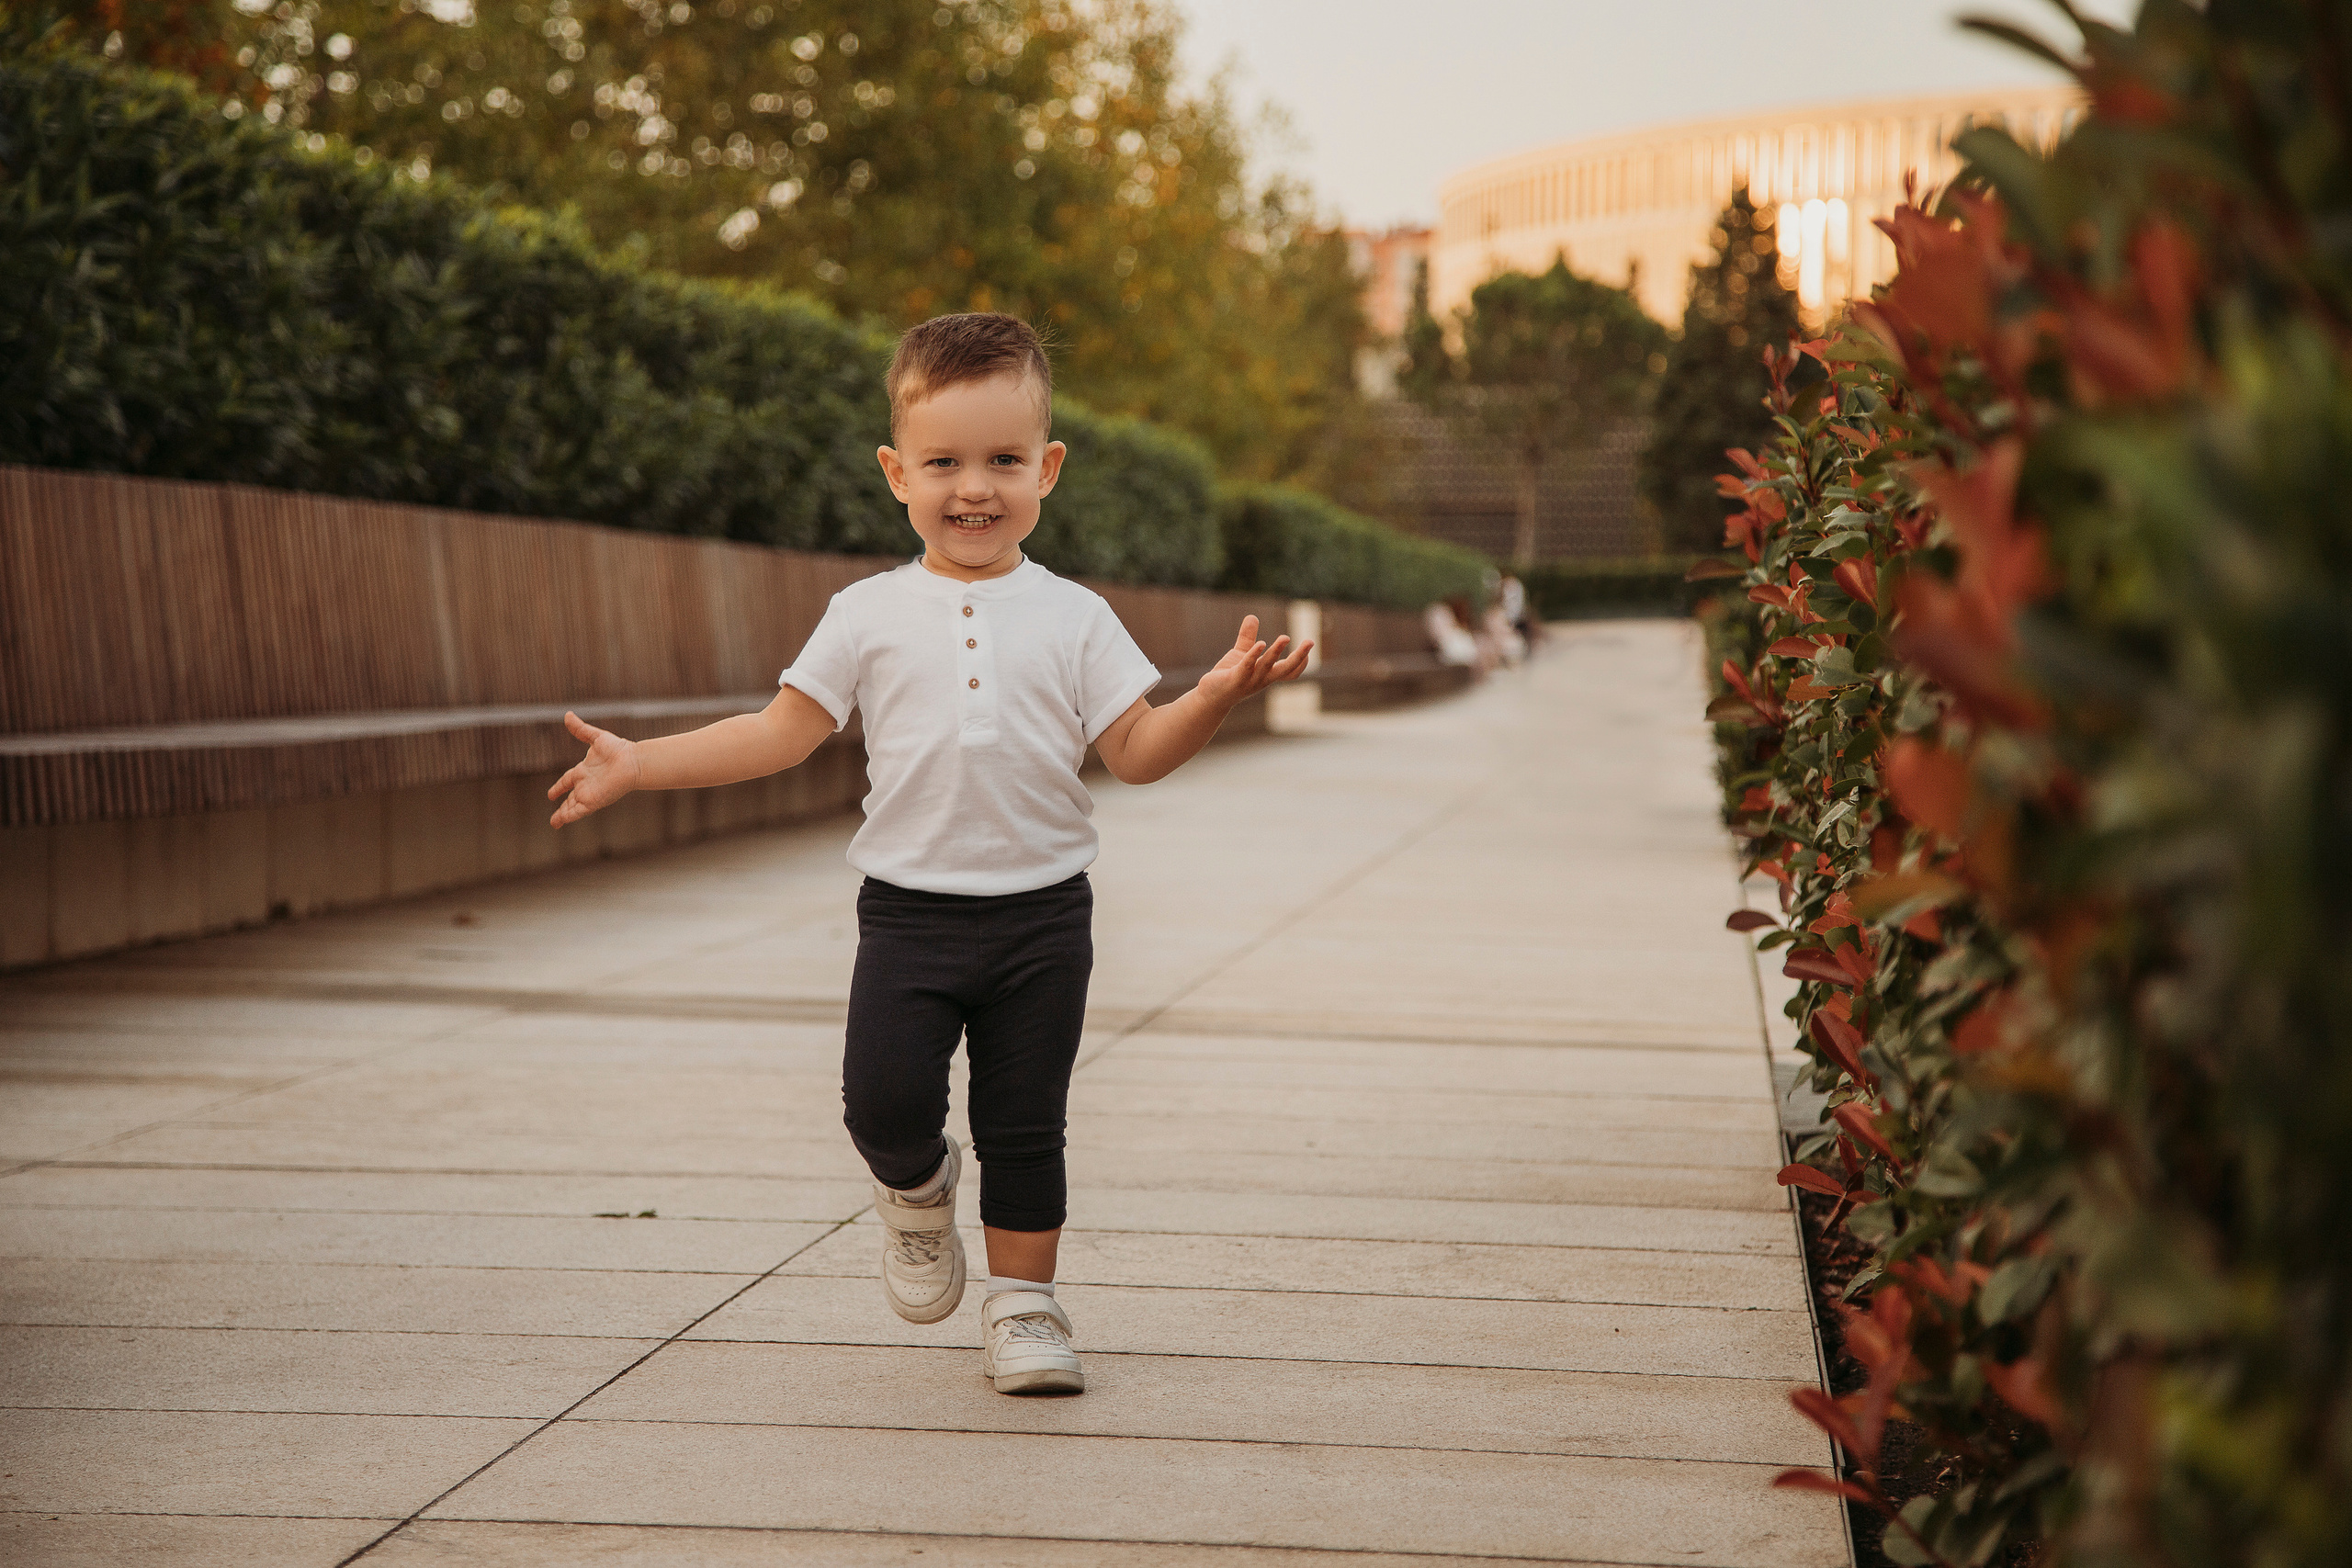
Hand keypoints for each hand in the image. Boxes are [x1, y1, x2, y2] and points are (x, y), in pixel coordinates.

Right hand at [547, 711, 643, 827]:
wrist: (633, 761)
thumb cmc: (618, 749)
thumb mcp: (595, 737)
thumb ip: (581, 729)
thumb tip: (568, 715)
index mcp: (584, 770)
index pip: (567, 781)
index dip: (559, 787)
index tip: (551, 794)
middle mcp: (586, 784)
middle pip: (570, 798)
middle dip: (562, 807)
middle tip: (554, 817)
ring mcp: (589, 794)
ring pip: (572, 807)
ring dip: (562, 815)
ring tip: (554, 824)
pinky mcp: (594, 801)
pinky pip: (578, 811)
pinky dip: (569, 816)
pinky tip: (560, 821)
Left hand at [1195, 615, 1313, 711]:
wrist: (1209, 696)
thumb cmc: (1228, 675)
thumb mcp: (1241, 653)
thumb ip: (1248, 636)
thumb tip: (1252, 616)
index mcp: (1267, 674)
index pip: (1290, 672)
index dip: (1301, 661)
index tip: (1309, 646)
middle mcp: (1262, 679)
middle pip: (1286, 670)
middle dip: (1299, 657)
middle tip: (1311, 642)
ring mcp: (1249, 681)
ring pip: (1267, 666)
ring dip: (1277, 652)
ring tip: (1285, 638)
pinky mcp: (1235, 679)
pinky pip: (1247, 667)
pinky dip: (1254, 655)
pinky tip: (1261, 644)